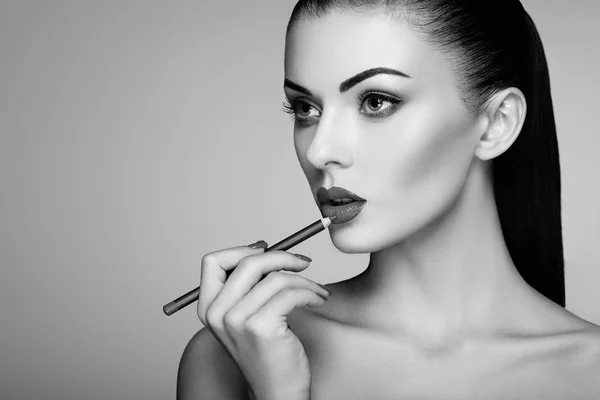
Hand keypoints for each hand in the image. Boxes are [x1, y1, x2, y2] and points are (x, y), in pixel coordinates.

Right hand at [197, 240, 330, 399]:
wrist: (276, 391)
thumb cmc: (266, 352)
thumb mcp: (245, 316)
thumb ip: (246, 286)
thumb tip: (261, 248)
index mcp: (208, 308)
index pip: (213, 261)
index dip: (241, 250)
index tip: (266, 250)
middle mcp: (217, 314)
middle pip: (248, 262)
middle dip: (282, 256)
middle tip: (302, 262)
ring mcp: (237, 321)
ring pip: (275, 277)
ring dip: (304, 279)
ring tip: (316, 289)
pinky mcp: (261, 327)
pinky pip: (291, 293)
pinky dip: (311, 291)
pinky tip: (318, 299)